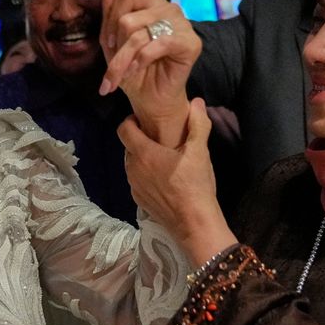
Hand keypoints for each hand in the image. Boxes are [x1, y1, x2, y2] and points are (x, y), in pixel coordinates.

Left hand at [99, 0, 199, 146]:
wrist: (148, 98)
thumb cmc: (132, 68)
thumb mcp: (112, 37)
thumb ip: (110, 5)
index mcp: (150, 1)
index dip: (109, 21)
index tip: (108, 45)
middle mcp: (168, 7)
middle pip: (127, 15)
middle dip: (114, 45)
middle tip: (116, 64)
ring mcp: (182, 22)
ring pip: (136, 31)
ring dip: (123, 59)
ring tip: (123, 73)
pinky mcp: (191, 42)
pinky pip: (156, 43)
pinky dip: (140, 60)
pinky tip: (136, 70)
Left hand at [118, 98, 236, 262]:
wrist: (194, 223)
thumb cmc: (195, 185)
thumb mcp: (200, 151)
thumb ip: (198, 124)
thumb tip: (197, 102)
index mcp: (144, 153)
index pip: (123, 129)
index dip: (130, 120)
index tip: (144, 119)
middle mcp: (133, 168)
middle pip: (129, 146)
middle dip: (141, 139)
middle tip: (160, 139)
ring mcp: (134, 186)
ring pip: (132, 164)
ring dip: (143, 159)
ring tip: (164, 159)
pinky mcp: (138, 200)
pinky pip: (137, 181)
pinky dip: (146, 176)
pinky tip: (164, 179)